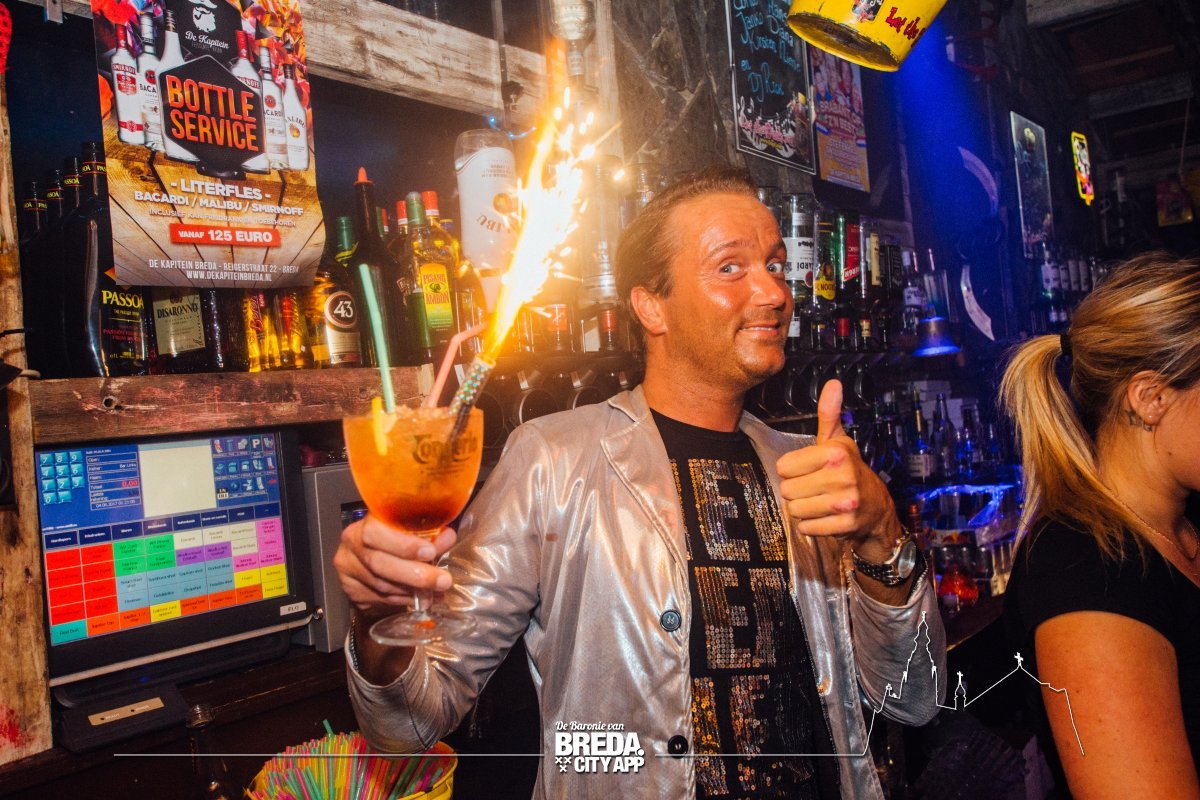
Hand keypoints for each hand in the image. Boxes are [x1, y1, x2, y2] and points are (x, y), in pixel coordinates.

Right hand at [333, 515, 456, 621]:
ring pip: (382, 585)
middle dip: (415, 574)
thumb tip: (448, 537)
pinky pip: (380, 599)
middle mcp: (351, 545)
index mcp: (365, 523)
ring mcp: (348, 570)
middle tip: (442, 580)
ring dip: (413, 590)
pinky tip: (420, 600)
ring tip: (436, 592)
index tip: (430, 552)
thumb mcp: (409, 533)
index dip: (403, 544)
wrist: (369, 563)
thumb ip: (427, 535)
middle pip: (379, 563)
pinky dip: (404, 600)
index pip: (376, 531)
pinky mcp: (351, 591)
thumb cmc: (394, 541)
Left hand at [776, 379, 900, 556]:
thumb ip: (829, 414)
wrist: (876, 508)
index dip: (792, 471)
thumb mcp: (838, 441)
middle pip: (787, 490)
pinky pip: (806, 528)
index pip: (783, 467)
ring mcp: (844, 502)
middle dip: (797, 492)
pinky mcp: (845, 525)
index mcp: (835, 452)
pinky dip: (811, 526)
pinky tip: (825, 517)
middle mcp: (842, 476)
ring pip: (795, 510)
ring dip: (803, 510)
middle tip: (815, 488)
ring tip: (820, 502)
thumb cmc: (849, 470)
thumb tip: (833, 383)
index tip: (809, 470)